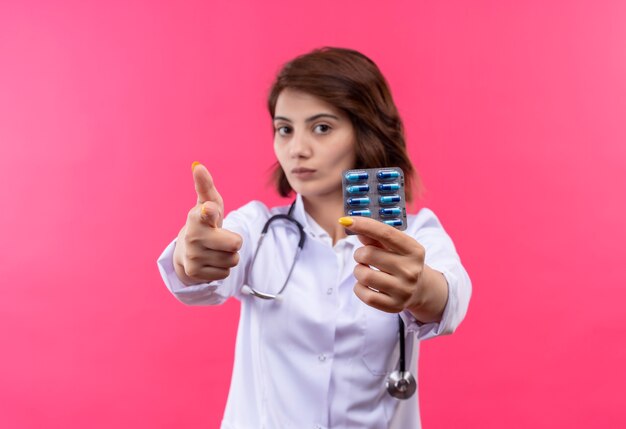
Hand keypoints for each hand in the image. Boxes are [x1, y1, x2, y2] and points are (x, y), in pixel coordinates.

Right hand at [173, 162, 242, 284]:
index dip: (210, 212)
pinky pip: (225, 273)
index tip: (209, 209)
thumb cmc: (205, 222)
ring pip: (232, 260)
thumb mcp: (208, 203)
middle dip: (234, 242)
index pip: (207, 213)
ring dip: (228, 256)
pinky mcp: (194, 273)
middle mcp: (192, 236)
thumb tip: (197, 165)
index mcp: (197, 216)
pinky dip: (222, 268)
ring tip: (215, 250)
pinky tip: (210, 261)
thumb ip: (206, 185)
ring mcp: (192, 256)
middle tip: (222, 238)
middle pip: (236, 243)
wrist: (186, 252)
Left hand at [339, 216, 447, 321]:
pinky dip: (359, 288)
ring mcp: (404, 290)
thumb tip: (353, 225)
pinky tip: (366, 285)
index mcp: (414, 250)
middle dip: (359, 254)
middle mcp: (411, 270)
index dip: (364, 225)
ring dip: (358, 270)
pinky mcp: (395, 306)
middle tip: (363, 256)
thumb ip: (375, 236)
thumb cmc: (401, 261)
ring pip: (364, 276)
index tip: (346, 220)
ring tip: (365, 270)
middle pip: (369, 254)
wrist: (419, 289)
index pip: (386, 234)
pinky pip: (365, 295)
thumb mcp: (395, 247)